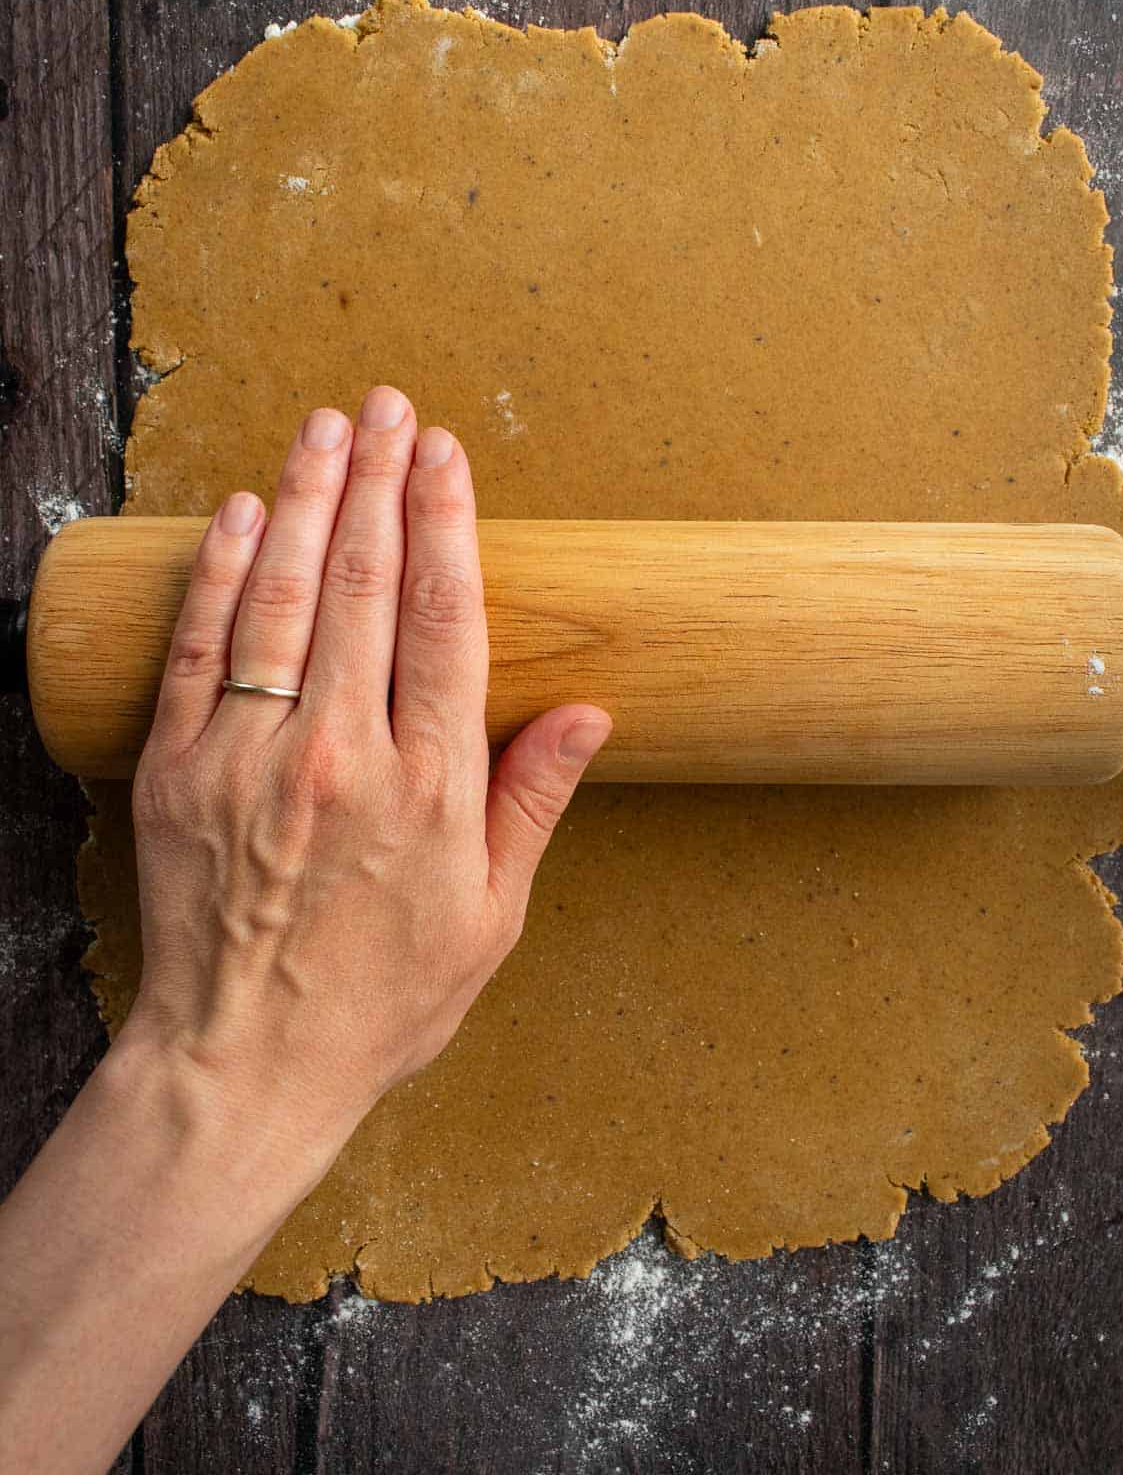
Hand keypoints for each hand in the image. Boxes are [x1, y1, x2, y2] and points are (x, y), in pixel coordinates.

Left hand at [125, 387, 611, 1169]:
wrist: (243, 1066)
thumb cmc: (379, 1002)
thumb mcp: (490, 918)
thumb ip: (532, 803)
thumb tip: (592, 712)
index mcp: (428, 788)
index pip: (443, 619)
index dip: (445, 523)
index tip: (446, 455)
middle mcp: (340, 755)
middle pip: (363, 584)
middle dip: (378, 481)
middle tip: (389, 408)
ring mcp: (250, 758)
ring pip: (282, 596)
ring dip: (305, 500)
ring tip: (325, 428)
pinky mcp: (178, 770)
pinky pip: (200, 649)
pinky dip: (220, 574)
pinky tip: (241, 515)